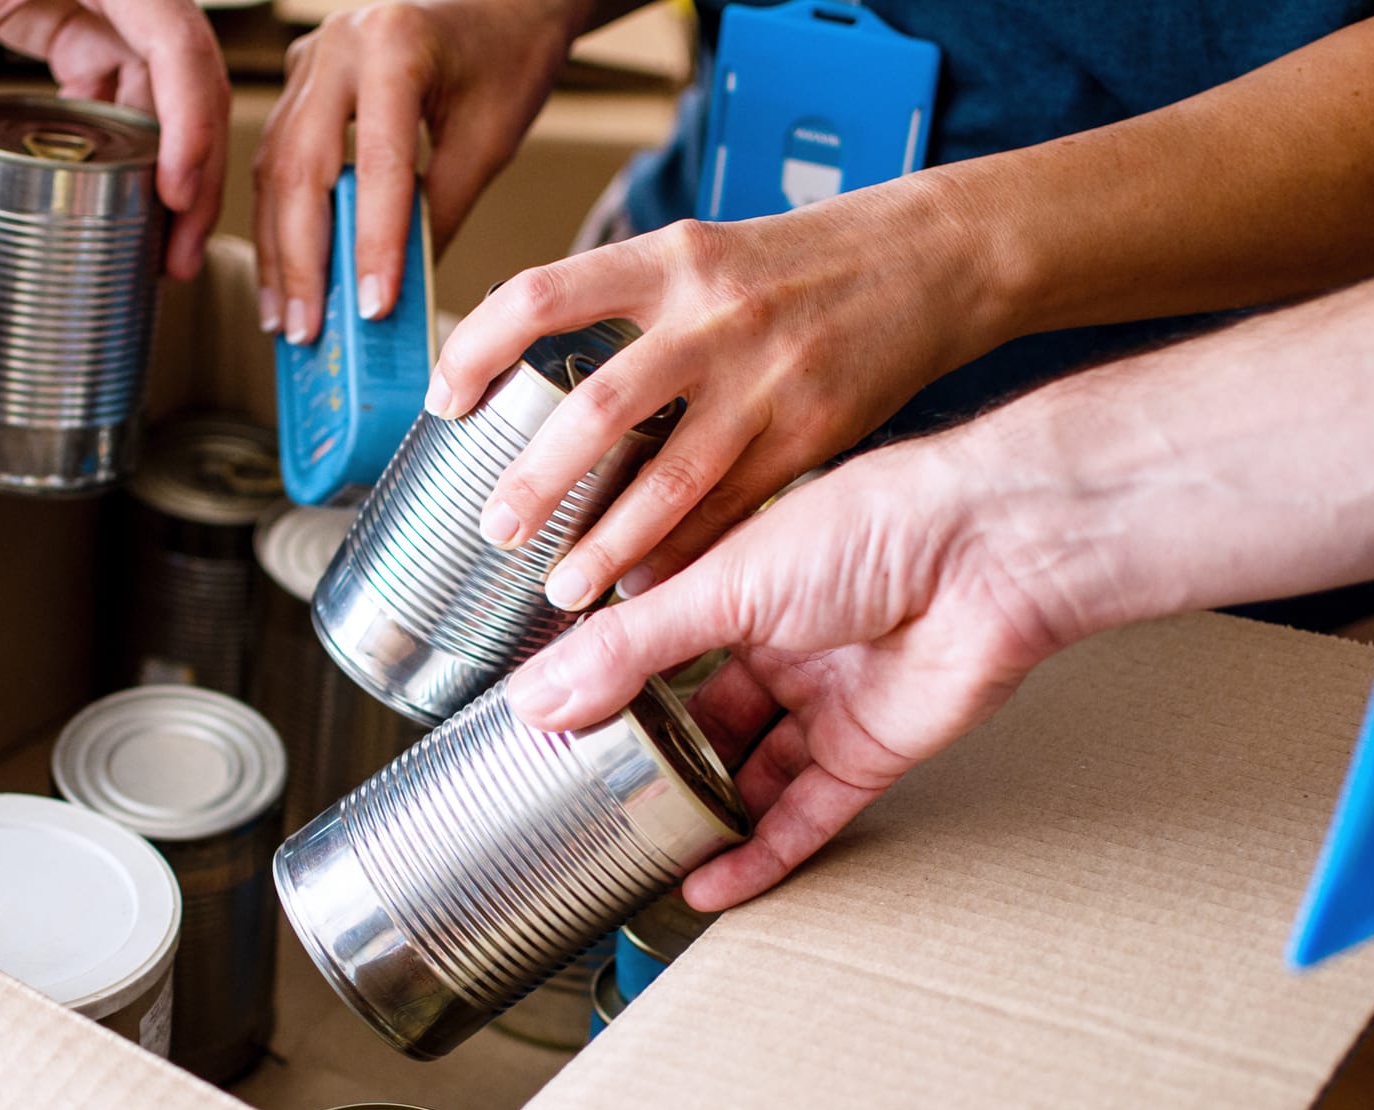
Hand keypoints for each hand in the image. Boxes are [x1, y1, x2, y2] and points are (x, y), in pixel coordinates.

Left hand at [0, 0, 229, 279]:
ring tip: (158, 243)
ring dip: (168, 172)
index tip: (176, 194)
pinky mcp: (92, 25)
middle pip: (193, 85)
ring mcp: (115, 8)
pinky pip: (128, 89)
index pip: (178, 46)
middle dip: (195, 175)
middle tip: (180, 254)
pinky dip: (126, 147)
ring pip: (169, 97)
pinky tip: (117, 198)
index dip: (189, 125)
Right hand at [252, 0, 582, 342]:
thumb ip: (440, 213)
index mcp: (394, 46)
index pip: (379, 164)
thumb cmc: (505, 63)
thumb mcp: (488, 142)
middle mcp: (338, 45)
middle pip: (302, 168)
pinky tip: (284, 278)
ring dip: (279, 252)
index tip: (370, 310)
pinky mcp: (300, 80)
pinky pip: (277, 158)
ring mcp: (310, 58)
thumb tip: (398, 295)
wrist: (498, 6)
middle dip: (302, 261)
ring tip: (287, 321)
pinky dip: (279, 223)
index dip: (372, 244)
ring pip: (275, 168)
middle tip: (305, 331)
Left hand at [432, 177, 1007, 608]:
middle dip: (536, 480)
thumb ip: (630, 311)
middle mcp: (711, 315)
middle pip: (598, 407)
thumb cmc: (799, 267)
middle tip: (495, 529)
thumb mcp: (704, 257)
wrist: (928, 260)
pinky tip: (650, 588)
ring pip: (668, 478)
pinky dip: (685, 555)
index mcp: (668, 259)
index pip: (540, 296)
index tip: (445, 401)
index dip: (477, 350)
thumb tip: (540, 393)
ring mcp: (765, 378)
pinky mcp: (811, 433)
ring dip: (609, 544)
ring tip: (565, 589)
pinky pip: (732, 510)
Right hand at [505, 442, 1092, 909]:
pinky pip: (805, 817)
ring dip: (703, 816)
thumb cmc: (874, 527)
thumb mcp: (722, 585)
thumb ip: (630, 650)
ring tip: (641, 856)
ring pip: (751, 776)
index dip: (609, 688)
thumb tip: (539, 695)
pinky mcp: (869, 754)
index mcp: (741, 585)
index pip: (657, 645)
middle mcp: (783, 644)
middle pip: (702, 720)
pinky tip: (708, 883)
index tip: (553, 732)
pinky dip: (759, 855)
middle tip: (592, 803)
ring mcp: (826, 702)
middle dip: (653, 762)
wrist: (988, 553)